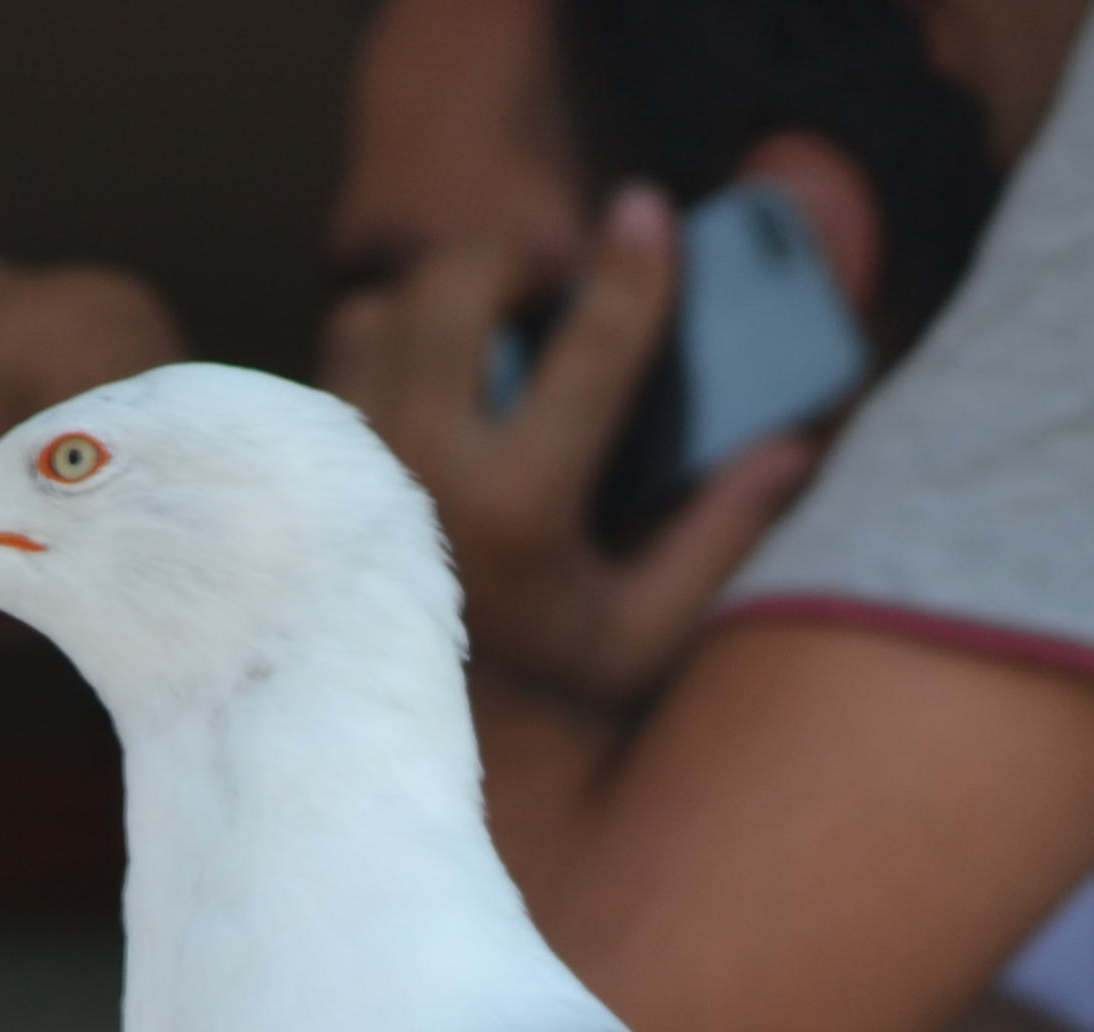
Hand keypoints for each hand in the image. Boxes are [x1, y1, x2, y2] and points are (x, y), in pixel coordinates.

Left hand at [322, 187, 817, 713]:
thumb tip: (792, 445)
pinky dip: (384, 352)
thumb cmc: (536, 704)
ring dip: (437, 304)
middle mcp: (418, 470)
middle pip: (455, 285)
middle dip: (514, 261)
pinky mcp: (301, 469)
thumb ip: (721, 534)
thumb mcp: (646, 635)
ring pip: (379, 309)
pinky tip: (430, 396)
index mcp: (519, 509)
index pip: (592, 348)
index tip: (646, 210)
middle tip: (553, 283)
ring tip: (486, 341)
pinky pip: (334, 361)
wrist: (388, 759)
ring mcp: (346, 464)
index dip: (631, 270)